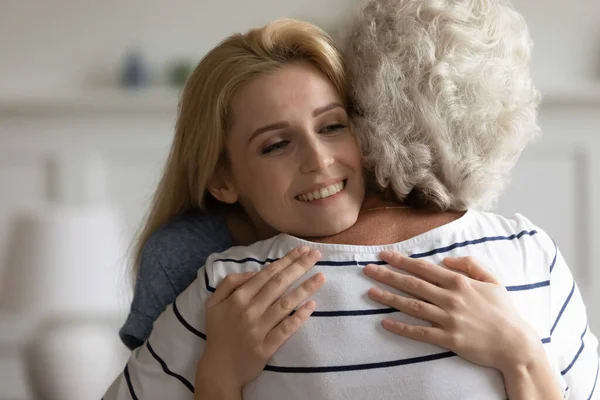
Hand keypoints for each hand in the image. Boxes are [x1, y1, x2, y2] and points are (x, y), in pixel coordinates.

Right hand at [196, 246, 323, 396]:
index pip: (267, 274)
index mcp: (238, 298)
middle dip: (299, 267)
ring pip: (285, 304)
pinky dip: (299, 317)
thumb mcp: (214, 303)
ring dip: (305, 288)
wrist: (219, 369)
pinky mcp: (266, 347)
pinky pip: (286, 329)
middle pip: (279, 284)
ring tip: (321, 277)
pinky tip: (312, 305)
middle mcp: (249, 310)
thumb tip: (254, 272)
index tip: (302, 250)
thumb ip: (230, 283)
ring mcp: (258, 329)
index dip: (286, 260)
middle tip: (316, 255)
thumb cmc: (219, 333)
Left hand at [363, 252, 542, 373]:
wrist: (516, 344)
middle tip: (367, 269)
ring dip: (389, 298)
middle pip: (413, 284)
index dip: (402, 261)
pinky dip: (402, 328)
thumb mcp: (493, 281)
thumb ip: (470, 265)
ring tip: (370, 292)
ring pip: (412, 305)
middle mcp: (451, 298)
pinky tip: (385, 323)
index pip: (424, 268)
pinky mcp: (449, 339)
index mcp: (459, 282)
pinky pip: (420, 332)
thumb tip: (445, 260)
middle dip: (388, 275)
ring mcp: (449, 319)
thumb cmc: (504, 311)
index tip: (384, 254)